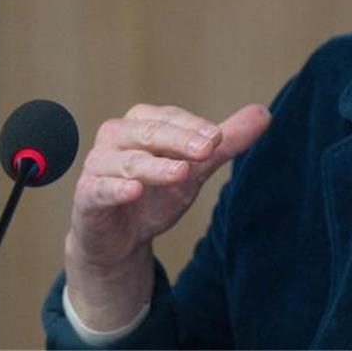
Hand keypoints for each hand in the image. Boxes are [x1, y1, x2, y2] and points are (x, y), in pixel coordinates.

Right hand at [64, 103, 271, 328]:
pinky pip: (99, 189)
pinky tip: (134, 190)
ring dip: (155, 165)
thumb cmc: (158, 192)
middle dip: (180, 139)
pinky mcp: (87, 196)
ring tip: (182, 172)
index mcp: (143, 123)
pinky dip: (116, 189)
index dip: (195, 127)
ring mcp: (99, 166)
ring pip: (126, 160)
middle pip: (150, 132)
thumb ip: (227, 142)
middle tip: (209, 148)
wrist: (122, 238)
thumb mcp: (197, 167)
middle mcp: (117, 137)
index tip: (220, 137)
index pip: (172, 119)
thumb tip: (264, 113)